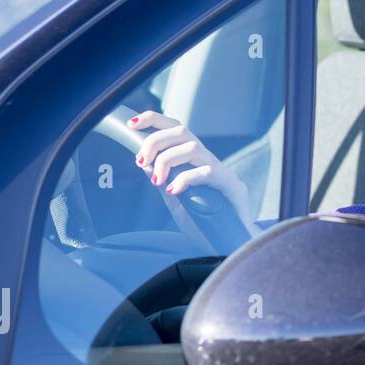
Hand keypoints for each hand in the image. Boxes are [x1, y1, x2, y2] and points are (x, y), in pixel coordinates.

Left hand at [129, 110, 256, 238]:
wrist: (227, 243)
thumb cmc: (203, 222)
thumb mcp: (175, 198)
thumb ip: (163, 180)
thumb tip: (144, 163)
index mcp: (194, 160)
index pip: (176, 129)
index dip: (155, 121)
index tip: (133, 125)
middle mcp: (208, 160)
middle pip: (183, 131)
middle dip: (156, 141)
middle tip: (140, 161)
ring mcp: (221, 171)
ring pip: (193, 147)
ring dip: (167, 159)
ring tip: (157, 181)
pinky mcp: (231, 186)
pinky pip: (206, 172)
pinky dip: (185, 178)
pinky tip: (174, 190)